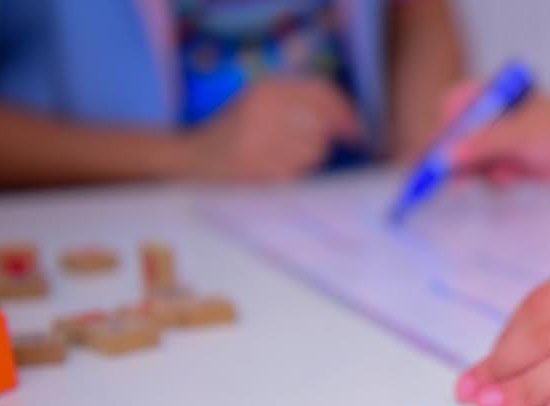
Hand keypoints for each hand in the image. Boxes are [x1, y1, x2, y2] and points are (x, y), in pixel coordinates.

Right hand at [178, 79, 360, 181]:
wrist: (193, 158)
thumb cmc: (235, 132)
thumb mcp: (261, 103)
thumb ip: (300, 104)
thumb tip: (348, 121)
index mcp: (265, 90)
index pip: (321, 92)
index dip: (346, 110)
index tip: (356, 126)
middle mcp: (265, 111)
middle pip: (324, 122)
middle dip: (334, 136)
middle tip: (338, 145)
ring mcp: (263, 142)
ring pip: (317, 149)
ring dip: (314, 155)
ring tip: (292, 156)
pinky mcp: (263, 171)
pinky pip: (301, 171)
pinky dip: (298, 171)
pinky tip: (281, 169)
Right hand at [440, 81, 549, 185]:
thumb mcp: (519, 134)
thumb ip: (482, 144)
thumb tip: (447, 156)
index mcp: (493, 95)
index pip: (455, 106)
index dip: (443, 128)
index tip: (437, 152)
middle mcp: (494, 116)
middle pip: (459, 137)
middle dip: (455, 159)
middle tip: (450, 180)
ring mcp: (502, 140)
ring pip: (472, 159)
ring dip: (479, 172)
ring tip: (501, 174)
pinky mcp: (511, 161)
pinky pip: (489, 174)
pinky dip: (496, 179)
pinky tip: (514, 177)